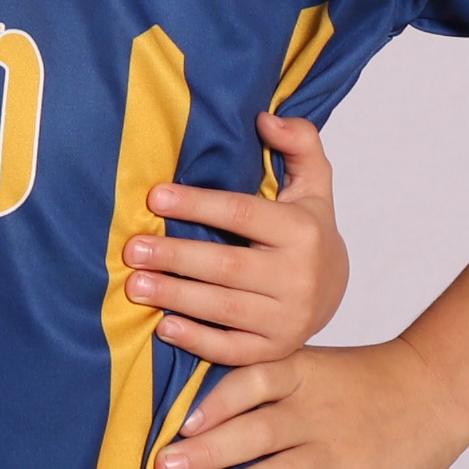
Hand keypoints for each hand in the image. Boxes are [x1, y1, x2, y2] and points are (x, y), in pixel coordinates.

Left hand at [128, 115, 348, 368]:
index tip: (153, 195)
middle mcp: (299, 276)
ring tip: (134, 286)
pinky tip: (164, 326)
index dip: (198, 204)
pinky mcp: (275, 350)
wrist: (336, 290)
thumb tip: (265, 118)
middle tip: (132, 250)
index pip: (243, 214)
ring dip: (176, 297)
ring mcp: (288, 318)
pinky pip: (232, 349)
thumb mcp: (312, 182)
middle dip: (176, 257)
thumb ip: (298, 141)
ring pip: (225, 309)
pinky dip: (198, 341)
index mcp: (303, 230)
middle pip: (229, 266)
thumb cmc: (306, 228)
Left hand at [157, 337, 468, 468]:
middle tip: (163, 467)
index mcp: (303, 374)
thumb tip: (196, 413)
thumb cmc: (362, 382)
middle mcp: (318, 412)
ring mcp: (340, 452)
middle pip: (256, 431)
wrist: (438, 392)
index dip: (215, 402)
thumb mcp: (315, 366)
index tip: (181, 423)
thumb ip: (267, 383)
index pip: (252, 380)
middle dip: (207, 451)